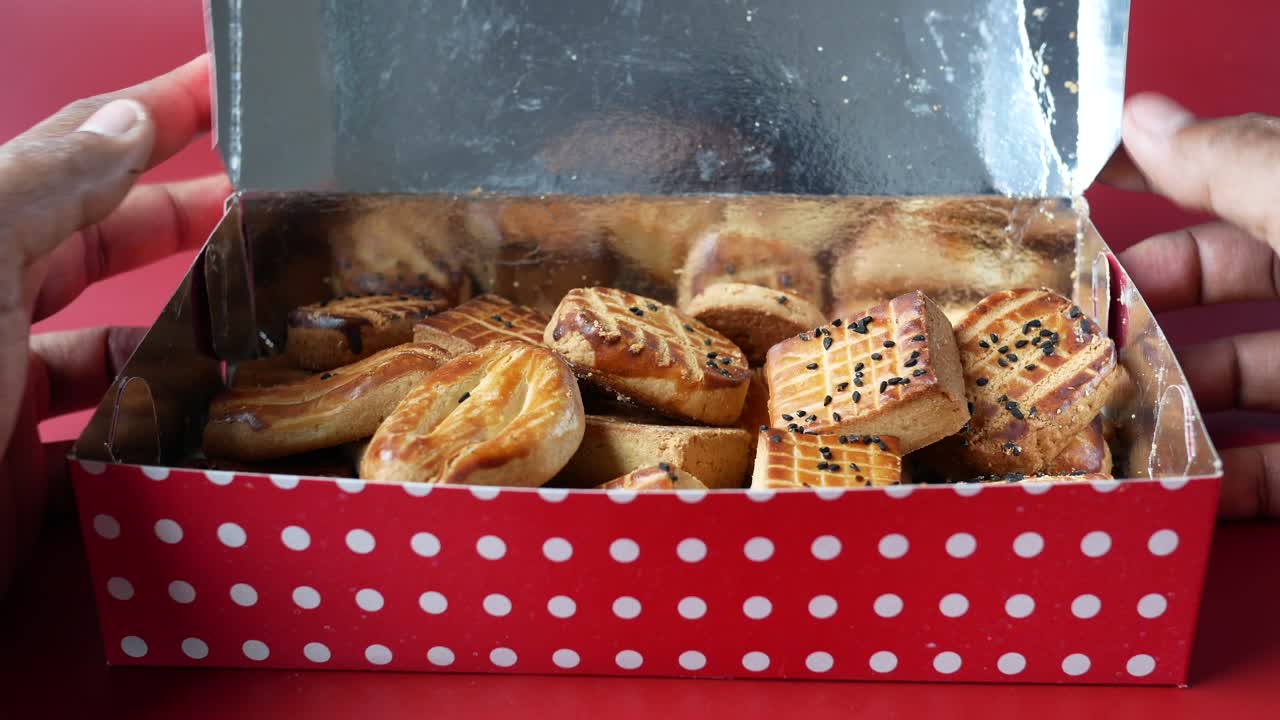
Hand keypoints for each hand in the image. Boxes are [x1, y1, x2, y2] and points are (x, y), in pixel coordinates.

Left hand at [0, 56, 230, 596]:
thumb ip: (46, 184)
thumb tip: (127, 119)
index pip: (76, 153)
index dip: (151, 111)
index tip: (217, 84)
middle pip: (105, 246)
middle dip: (186, 219)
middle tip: (264, 207)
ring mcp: (3, 400)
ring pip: (119, 353)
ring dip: (184, 343)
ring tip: (252, 333)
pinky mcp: (20, 484)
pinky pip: (108, 449)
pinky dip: (156, 440)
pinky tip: (201, 431)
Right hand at [1103, 93, 1279, 517]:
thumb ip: (1244, 167)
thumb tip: (1145, 118)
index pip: (1237, 184)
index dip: (1155, 192)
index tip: (1077, 217)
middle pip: (1225, 287)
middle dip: (1143, 309)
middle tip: (1069, 330)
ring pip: (1239, 383)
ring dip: (1168, 400)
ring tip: (1098, 413)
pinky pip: (1277, 471)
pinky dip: (1222, 481)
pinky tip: (1174, 482)